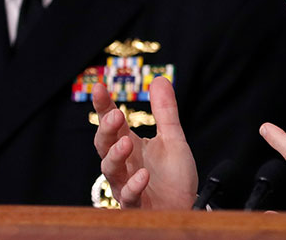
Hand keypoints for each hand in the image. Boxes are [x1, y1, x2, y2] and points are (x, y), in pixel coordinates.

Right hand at [92, 77, 197, 208]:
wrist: (186, 207)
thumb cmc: (174, 176)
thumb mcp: (173, 139)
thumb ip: (165, 112)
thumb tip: (159, 79)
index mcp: (129, 145)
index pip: (111, 123)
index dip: (103, 106)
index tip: (99, 87)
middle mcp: (123, 164)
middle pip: (104, 145)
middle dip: (107, 130)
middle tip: (116, 115)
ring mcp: (126, 184)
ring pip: (110, 170)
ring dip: (116, 156)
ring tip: (126, 142)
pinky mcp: (136, 206)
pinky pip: (128, 197)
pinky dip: (133, 186)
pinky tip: (143, 175)